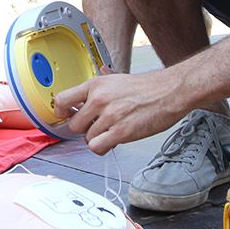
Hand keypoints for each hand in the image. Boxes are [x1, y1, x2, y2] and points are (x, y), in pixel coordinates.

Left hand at [57, 69, 188, 154]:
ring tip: (112, 131)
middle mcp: (99, 99)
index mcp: (95, 85)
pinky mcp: (121, 132)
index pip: (62, 99)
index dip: (61, 112)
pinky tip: (113, 141)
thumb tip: (79, 102)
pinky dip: (103, 148)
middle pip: (74, 125)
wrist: (168, 92)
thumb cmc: (145, 88)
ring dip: (98, 139)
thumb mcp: (115, 80)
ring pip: (87, 138)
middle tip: (98, 126)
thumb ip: (96, 92)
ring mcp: (110, 116)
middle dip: (84, 129)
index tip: (65, 116)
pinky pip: (97, 148)